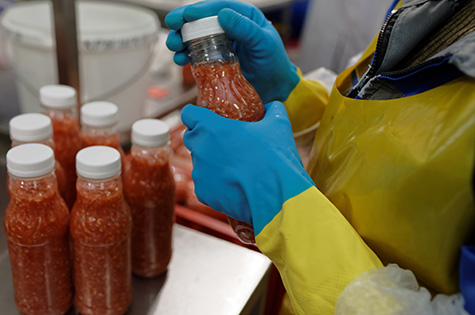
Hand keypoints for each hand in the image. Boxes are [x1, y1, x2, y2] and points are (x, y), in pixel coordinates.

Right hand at [166, 0, 299, 103]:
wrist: (275, 88)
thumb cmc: (274, 63)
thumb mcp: (264, 43)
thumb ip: (246, 29)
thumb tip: (223, 14)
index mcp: (242, 16)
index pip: (217, 7)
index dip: (199, 10)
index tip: (186, 15)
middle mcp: (228, 28)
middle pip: (201, 21)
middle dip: (183, 23)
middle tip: (172, 27)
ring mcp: (220, 44)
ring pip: (194, 37)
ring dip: (180, 40)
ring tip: (174, 47)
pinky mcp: (214, 61)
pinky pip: (196, 55)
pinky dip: (186, 56)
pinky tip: (181, 59)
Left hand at [181, 101, 313, 233]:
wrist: (277, 199)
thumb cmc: (276, 159)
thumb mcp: (279, 126)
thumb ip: (272, 110)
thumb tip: (271, 107)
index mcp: (212, 128)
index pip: (188, 114)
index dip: (196, 115)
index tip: (206, 119)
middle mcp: (200, 149)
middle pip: (191, 138)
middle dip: (203, 138)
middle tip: (224, 143)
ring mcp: (199, 173)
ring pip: (199, 163)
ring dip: (212, 163)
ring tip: (235, 168)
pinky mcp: (203, 194)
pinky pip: (205, 185)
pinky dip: (216, 184)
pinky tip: (235, 185)